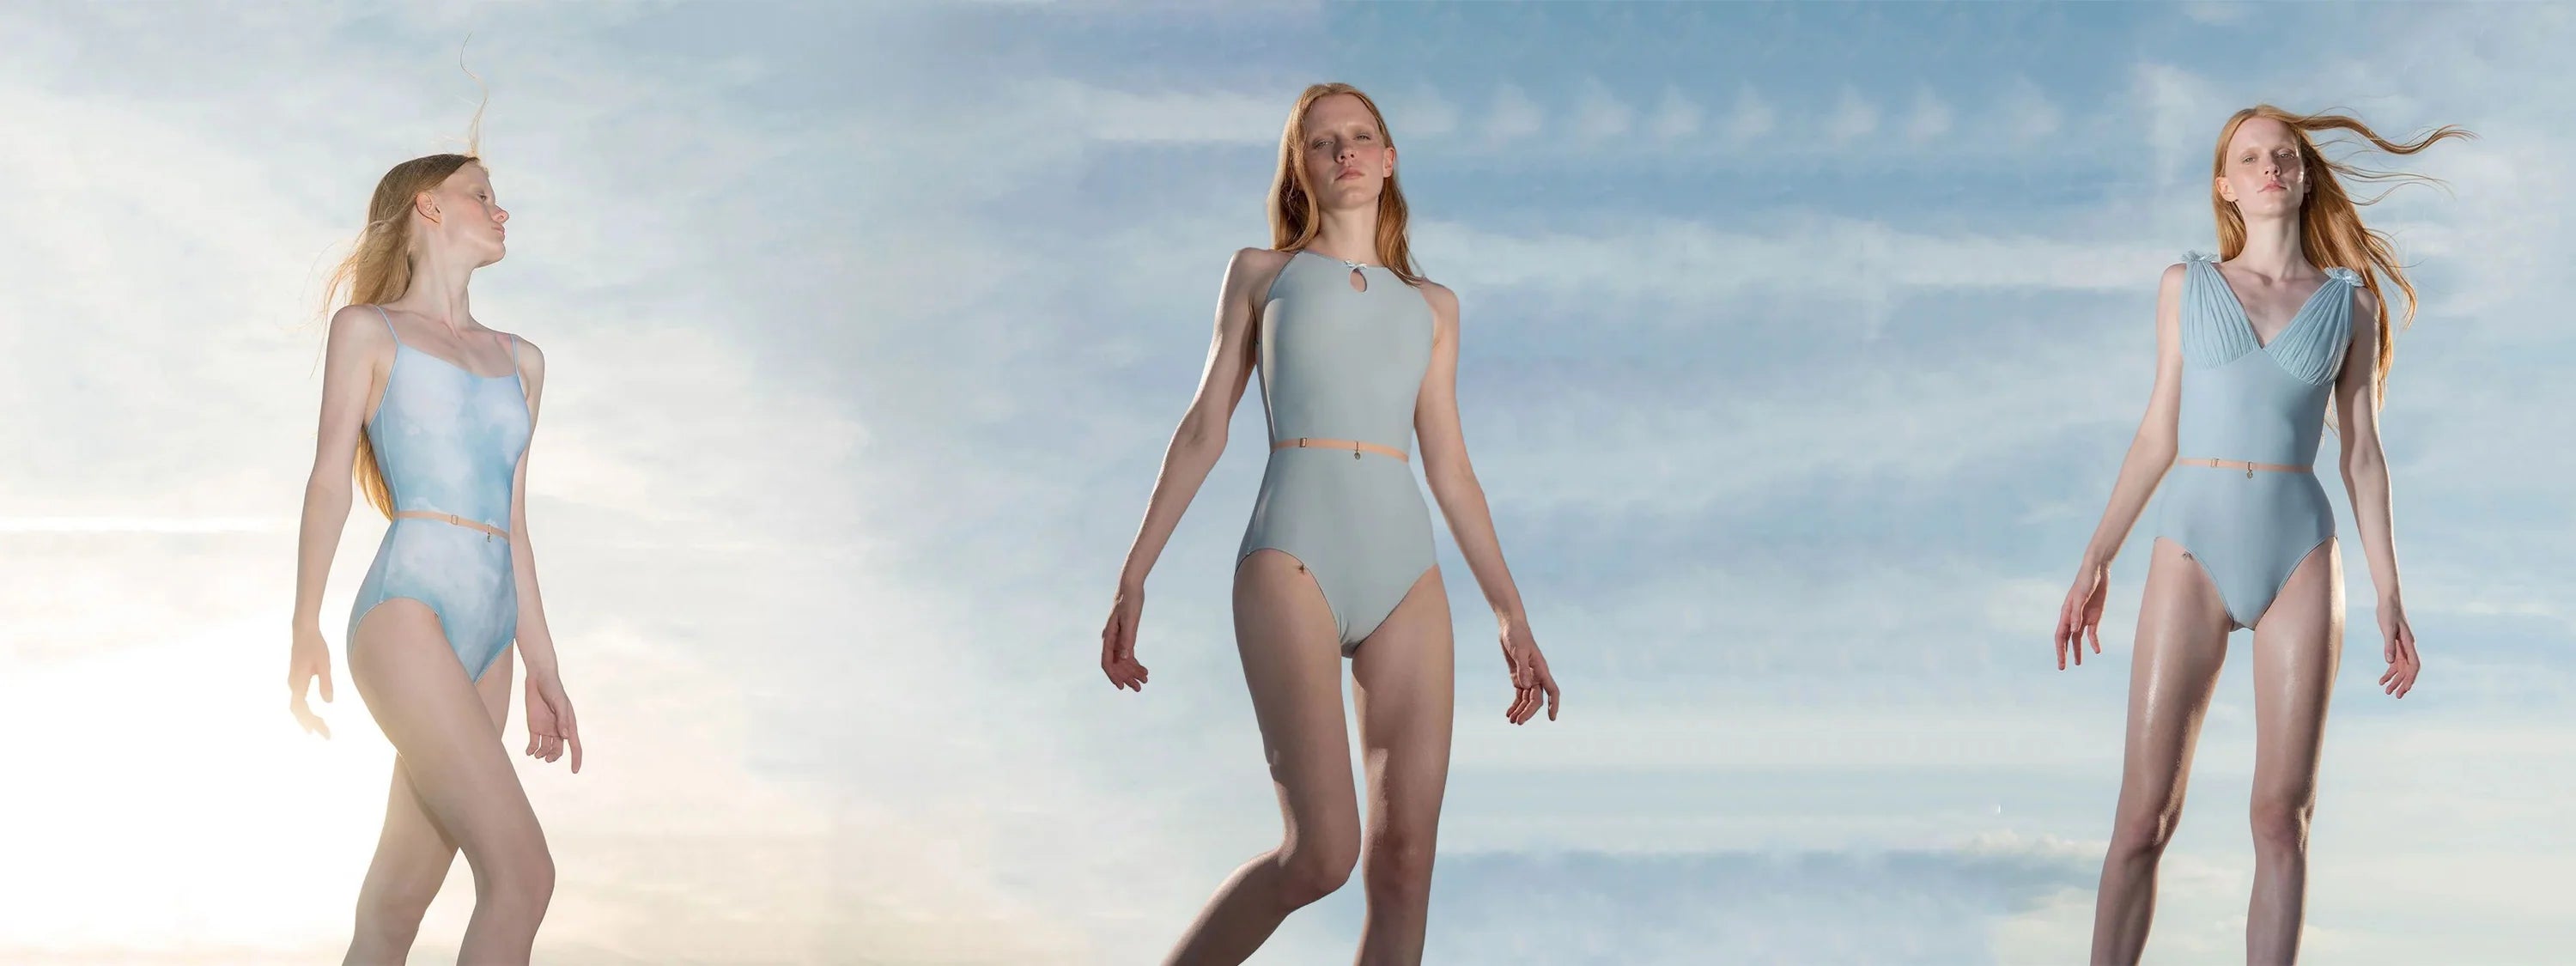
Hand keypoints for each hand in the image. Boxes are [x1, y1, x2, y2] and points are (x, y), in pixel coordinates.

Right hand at [288, 624, 334, 738]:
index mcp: (298, 682)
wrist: (303, 631)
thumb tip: (328, 702)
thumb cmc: (315, 646)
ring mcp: (293, 683)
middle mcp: (293, 685)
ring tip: (321, 729)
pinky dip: (306, 711)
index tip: (323, 731)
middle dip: (311, 724)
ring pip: (297, 706)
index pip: (301, 709)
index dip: (311, 722)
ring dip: (308, 718)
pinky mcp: (296, 680)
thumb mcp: (325, 664)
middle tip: (326, 735)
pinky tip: (314, 716)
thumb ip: (326, 683)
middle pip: (298, 711)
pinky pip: (298, 701)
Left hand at [523, 671, 583, 772]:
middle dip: (553, 757)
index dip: (576, 759)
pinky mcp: (534, 726)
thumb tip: (565, 737)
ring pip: (546, 748)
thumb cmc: (553, 688)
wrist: (538, 678)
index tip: (574, 771)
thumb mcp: (559, 703)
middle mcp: (558, 729)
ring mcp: (546, 728)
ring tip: (536, 754)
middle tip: (545, 758)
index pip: (575, 745)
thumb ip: (562, 719)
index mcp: (569, 724)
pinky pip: (534, 742)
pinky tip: (529, 752)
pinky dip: (531, 749)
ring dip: (542, 754)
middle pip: (558, 750)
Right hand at [1100, 585, 1148, 690]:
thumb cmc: (1130, 601)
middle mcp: (1111, 639)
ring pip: (1123, 660)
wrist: (1130, 587)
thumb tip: (1124, 658)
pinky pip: (1127, 652)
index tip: (1121, 687)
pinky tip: (1143, 669)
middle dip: (1127, 677)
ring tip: (1145, 680)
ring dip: (1132, 671)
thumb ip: (1127, 639)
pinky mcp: (1124, 634)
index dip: (1114, 675)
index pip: (1107, 662)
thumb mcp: (1130, 620)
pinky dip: (1135, 662)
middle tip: (1139, 688)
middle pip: (1116, 664)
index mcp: (1109, 637)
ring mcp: (1117, 638)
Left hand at [1498, 615, 1558, 723]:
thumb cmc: (1517, 636)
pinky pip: (1519, 695)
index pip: (1552, 691)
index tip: (1552, 718)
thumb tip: (1525, 686)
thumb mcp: (1518, 651)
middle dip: (1528, 712)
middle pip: (1536, 699)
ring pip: (1527, 699)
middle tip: (1517, 723)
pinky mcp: (1518, 677)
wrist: (1510, 627)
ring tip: (1511, 721)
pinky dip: (1514, 704)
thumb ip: (1522, 668)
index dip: (1553, 704)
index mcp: (1541, 670)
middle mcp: (1536, 676)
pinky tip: (1508, 713)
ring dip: (1520, 711)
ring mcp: (1527, 677)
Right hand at [2055, 559, 2110, 669]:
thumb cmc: (2086, 581)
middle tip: (2063, 668)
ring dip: (2078, 650)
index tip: (2061, 663)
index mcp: (2066, 613)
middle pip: (2066, 639)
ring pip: (2078, 638)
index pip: (2060, 635)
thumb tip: (2073, 632)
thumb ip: (2077, 614)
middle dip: (2064, 653)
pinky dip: (2094, 642)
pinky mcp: (2094, 616)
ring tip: (2079, 663)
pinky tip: (2097, 650)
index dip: (2060, 650)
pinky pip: (2092, 632)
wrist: (2097, 571)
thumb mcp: (2081, 597)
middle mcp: (2073, 618)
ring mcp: (2083, 618)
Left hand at [2377, 597, 2419, 697]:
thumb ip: (2388, 645)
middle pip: (2408, 669)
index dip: (2411, 677)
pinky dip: (2389, 671)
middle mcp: (2408, 647)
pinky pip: (2395, 662)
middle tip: (2395, 695)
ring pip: (2401, 668)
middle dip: (2403, 683)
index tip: (2406, 689)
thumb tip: (2389, 662)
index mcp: (2408, 644)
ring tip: (2386, 691)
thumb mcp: (2387, 628)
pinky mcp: (2395, 644)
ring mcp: (2402, 647)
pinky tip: (2382, 680)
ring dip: (2395, 679)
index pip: (2414, 665)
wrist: (2389, 600)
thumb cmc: (2388, 612)